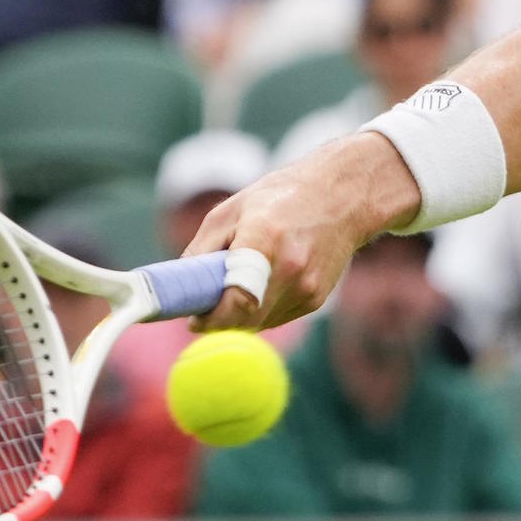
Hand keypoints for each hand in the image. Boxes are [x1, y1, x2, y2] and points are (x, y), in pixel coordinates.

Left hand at [185, 131, 423, 330]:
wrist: (342, 197)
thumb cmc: (279, 198)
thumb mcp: (230, 212)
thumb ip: (200, 252)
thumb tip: (178, 288)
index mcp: (264, 240)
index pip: (235, 300)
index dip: (209, 319)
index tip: (192, 320)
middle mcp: (290, 269)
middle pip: (244, 319)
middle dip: (218, 320)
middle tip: (204, 307)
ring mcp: (307, 287)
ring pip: (259, 323)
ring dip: (239, 315)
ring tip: (237, 283)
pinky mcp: (316, 299)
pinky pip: (276, 317)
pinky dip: (261, 310)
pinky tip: (264, 282)